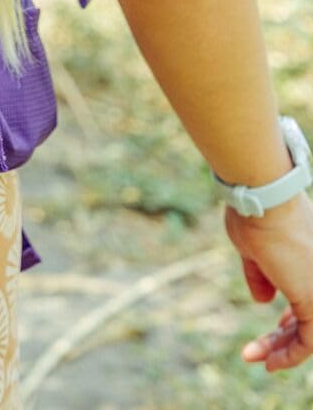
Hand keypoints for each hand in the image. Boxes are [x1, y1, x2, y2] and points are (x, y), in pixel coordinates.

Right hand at [228, 192, 312, 370]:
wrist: (263, 200)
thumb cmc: (254, 215)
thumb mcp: (253, 250)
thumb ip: (260, 275)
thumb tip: (263, 299)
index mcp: (309, 264)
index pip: (306, 302)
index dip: (291, 319)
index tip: (274, 325)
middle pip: (307, 319)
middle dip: (282, 339)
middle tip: (260, 352)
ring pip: (309, 333)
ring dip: (281, 349)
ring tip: (257, 359)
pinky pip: (308, 340)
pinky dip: (289, 355)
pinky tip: (268, 361)